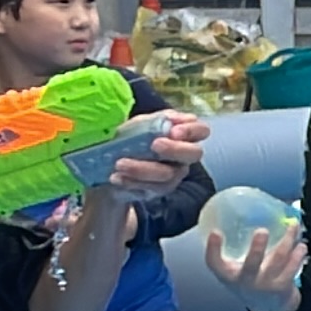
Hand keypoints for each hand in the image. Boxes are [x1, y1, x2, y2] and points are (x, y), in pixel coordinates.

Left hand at [90, 114, 210, 212]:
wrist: (109, 166)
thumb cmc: (129, 139)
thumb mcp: (139, 125)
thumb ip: (155, 120)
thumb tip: (172, 118)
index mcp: (182, 135)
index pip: (201, 130)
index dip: (192, 130)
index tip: (173, 131)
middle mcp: (183, 156)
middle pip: (194, 154)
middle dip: (175, 149)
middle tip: (155, 145)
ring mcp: (173, 175)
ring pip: (168, 174)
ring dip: (143, 168)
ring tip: (120, 164)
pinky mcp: (159, 191)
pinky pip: (151, 188)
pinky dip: (132, 182)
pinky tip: (116, 178)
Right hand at [206, 221, 306, 310]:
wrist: (267, 306)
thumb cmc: (249, 278)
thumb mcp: (236, 268)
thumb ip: (236, 247)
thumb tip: (250, 213)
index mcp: (229, 275)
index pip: (214, 264)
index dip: (212, 249)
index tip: (215, 232)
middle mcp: (246, 281)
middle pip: (250, 265)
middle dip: (256, 248)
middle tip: (262, 231)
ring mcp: (265, 285)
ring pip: (278, 260)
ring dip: (287, 241)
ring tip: (294, 226)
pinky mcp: (282, 287)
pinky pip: (292, 268)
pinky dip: (298, 254)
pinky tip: (301, 244)